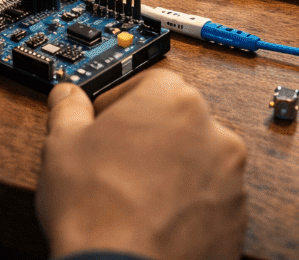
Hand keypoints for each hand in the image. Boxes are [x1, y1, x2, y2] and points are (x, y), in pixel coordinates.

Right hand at [38, 69, 247, 259]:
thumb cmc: (96, 212)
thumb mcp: (62, 147)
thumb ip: (68, 110)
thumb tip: (67, 97)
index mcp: (174, 101)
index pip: (150, 81)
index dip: (122, 101)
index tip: (106, 119)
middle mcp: (213, 131)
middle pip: (178, 119)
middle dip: (149, 135)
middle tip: (117, 160)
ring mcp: (230, 176)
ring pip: (197, 159)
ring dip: (172, 169)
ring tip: (135, 194)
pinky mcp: (236, 216)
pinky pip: (210, 197)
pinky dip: (188, 203)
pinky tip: (155, 217)